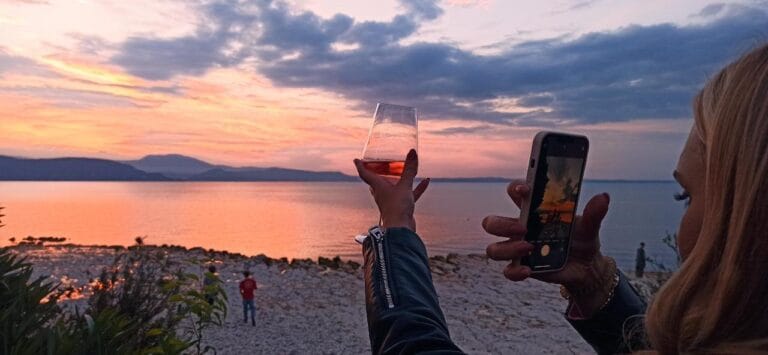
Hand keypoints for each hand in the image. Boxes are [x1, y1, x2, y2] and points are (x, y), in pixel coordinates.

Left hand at [354, 149, 429, 231]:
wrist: (401, 229)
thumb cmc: (397, 208)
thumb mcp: (405, 185)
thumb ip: (409, 169)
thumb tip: (412, 152)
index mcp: (378, 186)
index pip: (365, 174)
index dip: (360, 166)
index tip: (356, 159)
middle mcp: (383, 193)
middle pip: (378, 180)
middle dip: (379, 172)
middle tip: (382, 163)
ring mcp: (392, 200)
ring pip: (395, 186)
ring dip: (400, 178)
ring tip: (407, 169)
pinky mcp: (402, 206)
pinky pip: (409, 193)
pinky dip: (417, 187)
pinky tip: (426, 181)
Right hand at [483, 181, 610, 314]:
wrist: (587, 267)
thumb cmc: (582, 239)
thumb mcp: (589, 226)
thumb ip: (593, 213)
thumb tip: (603, 198)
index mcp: (533, 211)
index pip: (515, 193)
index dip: (515, 188)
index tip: (526, 190)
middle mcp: (520, 228)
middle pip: (492, 222)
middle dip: (501, 224)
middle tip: (524, 227)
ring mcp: (517, 248)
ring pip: (493, 248)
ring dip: (507, 248)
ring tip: (529, 248)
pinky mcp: (522, 267)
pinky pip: (507, 271)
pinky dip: (514, 271)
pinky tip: (528, 270)